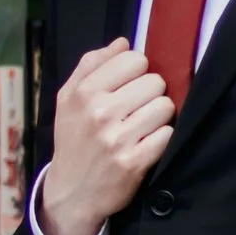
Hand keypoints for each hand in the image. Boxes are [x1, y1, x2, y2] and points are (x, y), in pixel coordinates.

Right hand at [35, 43, 176, 234]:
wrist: (71, 192)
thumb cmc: (73, 140)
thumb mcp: (68, 99)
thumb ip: (91, 65)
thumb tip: (123, 42)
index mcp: (83, 93)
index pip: (134, 60)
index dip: (137, 72)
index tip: (128, 86)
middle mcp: (99, 113)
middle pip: (154, 82)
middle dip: (149, 94)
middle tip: (136, 110)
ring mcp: (117, 138)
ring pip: (165, 106)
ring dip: (158, 116)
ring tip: (142, 126)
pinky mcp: (134, 162)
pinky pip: (167, 134)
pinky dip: (162, 138)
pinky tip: (147, 143)